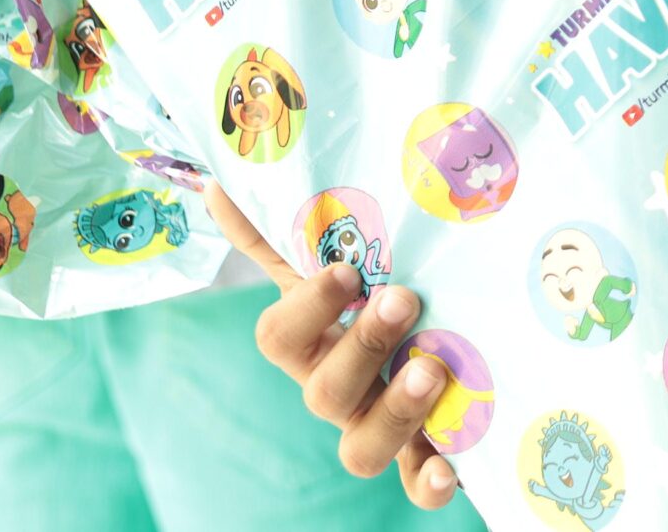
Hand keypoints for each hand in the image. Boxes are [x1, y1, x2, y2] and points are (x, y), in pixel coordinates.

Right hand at [204, 184, 458, 509]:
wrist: (431, 355)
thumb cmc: (371, 301)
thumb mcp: (333, 265)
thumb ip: (283, 231)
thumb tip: (218, 182)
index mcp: (311, 346)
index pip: (279, 337)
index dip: (308, 308)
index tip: (348, 271)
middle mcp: (336, 393)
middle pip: (321, 393)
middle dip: (361, 346)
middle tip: (405, 300)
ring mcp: (374, 430)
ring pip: (360, 448)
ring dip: (394, 409)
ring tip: (433, 368)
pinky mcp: (421, 458)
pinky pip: (414, 484)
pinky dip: (426, 482)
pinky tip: (449, 470)